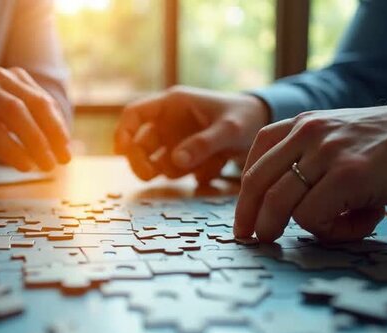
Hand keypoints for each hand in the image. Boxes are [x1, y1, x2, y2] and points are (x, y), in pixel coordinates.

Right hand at [0, 67, 70, 171]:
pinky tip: (22, 164)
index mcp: (12, 77)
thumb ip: (27, 121)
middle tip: (61, 162)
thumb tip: (61, 147)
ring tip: (45, 166)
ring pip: (15, 115)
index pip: (44, 103)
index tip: (68, 153)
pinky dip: (11, 149)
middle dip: (51, 136)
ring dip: (35, 143)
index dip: (59, 129)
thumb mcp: (0, 111)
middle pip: (34, 106)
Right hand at [115, 86, 268, 183]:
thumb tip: (176, 161)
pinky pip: (177, 172)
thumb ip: (204, 144)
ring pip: (156, 163)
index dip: (123, 132)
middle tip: (151, 175)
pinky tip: (213, 168)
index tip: (122, 152)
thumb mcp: (229, 129)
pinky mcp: (186, 157)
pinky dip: (190, 175)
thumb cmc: (245, 117)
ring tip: (201, 166)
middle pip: (138, 144)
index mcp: (172, 105)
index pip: (134, 114)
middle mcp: (168, 123)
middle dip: (141, 162)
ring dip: (170, 170)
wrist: (264, 124)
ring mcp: (175, 142)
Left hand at [233, 97, 386, 241]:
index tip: (246, 223)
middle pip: (257, 185)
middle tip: (258, 241)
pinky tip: (368, 219)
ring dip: (302, 229)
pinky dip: (335, 232)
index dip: (245, 198)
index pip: (255, 162)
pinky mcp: (350, 175)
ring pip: (281, 205)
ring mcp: (328, 152)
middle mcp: (309, 132)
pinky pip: (314, 219)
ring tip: (340, 228)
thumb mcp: (344, 141)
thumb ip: (313, 162)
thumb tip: (282, 207)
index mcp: (304, 124)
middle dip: (252, 221)